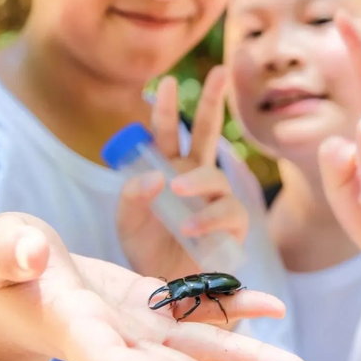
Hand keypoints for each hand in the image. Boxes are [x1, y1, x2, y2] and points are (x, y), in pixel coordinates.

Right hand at [0, 212, 310, 360]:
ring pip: (202, 351)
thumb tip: (34, 252)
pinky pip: (201, 312)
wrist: (25, 283)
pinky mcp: (154, 307)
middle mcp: (118, 342)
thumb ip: (12, 251)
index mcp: (77, 332)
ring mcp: (141, 328)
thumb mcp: (0, 250)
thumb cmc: (5, 268)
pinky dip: (235, 309)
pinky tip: (272, 308)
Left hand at [117, 66, 247, 279]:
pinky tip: (191, 226)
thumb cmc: (146, 249)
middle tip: (220, 71)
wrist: (165, 290)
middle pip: (208, 132)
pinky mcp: (232, 227)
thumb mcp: (127, 221)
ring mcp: (216, 200)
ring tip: (177, 189)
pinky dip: (209, 217)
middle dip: (213, 101)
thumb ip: (132, 196)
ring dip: (197, 179)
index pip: (169, 133)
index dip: (168, 108)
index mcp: (169, 168)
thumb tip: (157, 177)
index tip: (163, 82)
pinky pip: (228, 213)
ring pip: (216, 176)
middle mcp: (195, 177)